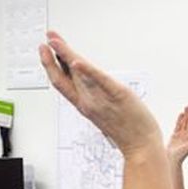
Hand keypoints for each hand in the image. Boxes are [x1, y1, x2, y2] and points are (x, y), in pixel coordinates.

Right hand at [38, 31, 161, 158]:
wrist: (142, 147)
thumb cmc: (128, 131)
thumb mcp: (104, 112)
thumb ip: (94, 96)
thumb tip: (89, 83)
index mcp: (85, 104)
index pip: (62, 82)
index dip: (51, 64)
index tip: (46, 48)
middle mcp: (89, 101)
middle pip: (63, 78)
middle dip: (51, 59)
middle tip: (45, 41)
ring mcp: (102, 99)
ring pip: (78, 75)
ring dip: (66, 56)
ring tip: (56, 42)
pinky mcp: (119, 95)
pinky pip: (101, 81)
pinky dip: (88, 71)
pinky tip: (79, 62)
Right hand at [167, 106, 187, 163]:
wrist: (171, 160)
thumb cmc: (180, 156)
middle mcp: (187, 135)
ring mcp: (181, 135)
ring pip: (184, 123)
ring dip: (185, 115)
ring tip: (186, 108)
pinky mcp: (175, 135)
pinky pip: (178, 125)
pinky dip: (180, 120)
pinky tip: (181, 115)